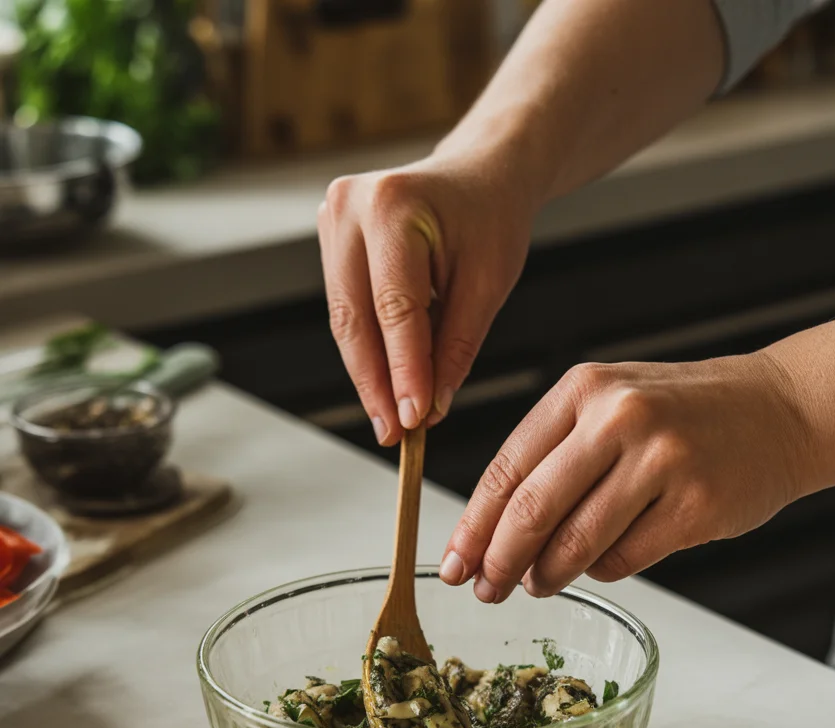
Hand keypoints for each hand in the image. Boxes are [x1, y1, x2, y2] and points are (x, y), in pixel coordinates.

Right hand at [318, 155, 532, 444]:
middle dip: (376, 383)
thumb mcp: (489, 282)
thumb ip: (457, 346)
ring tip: (390, 420)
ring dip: (367, 374)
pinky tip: (384, 385)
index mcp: (393, 204)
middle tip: (393, 433)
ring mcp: (332, 219)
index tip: (413, 419)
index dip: (402, 369)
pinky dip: (367, 350)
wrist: (480, 173)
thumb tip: (431, 408)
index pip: (395, 307)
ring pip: (345, 320)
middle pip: (355, 318)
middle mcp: (350, 206)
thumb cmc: (490, 217)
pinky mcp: (330, 238)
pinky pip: (346, 309)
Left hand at [439, 353, 812, 600]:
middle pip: (533, 511)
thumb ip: (551, 458)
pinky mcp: (697, 506)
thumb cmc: (680, 415)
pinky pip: (624, 560)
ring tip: (537, 584)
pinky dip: (601, 571)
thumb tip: (492, 538)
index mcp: (584, 390)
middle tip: (486, 591)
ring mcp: (662, 461)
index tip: (454, 566)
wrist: (780, 410)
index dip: (473, 526)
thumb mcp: (608, 405)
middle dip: (499, 562)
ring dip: (546, 576)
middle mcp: (620, 418)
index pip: (507, 469)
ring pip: (576, 544)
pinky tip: (599, 563)